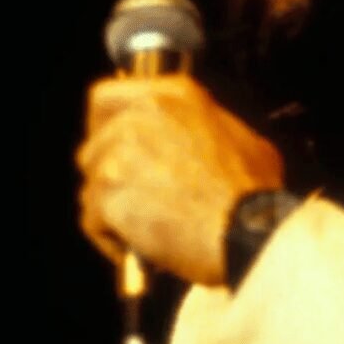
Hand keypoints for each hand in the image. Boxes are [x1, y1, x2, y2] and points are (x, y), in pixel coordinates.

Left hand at [75, 74, 283, 285]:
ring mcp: (118, 155)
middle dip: (108, 173)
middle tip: (134, 197)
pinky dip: (110, 237)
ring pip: (91, 185)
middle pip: (94, 145)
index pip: (106, 97)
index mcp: (173, 96)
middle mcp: (140, 116)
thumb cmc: (252, 192)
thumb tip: (199, 140)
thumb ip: (207, 129)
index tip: (114, 146)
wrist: (246, 231)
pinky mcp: (107, 194)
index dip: (105, 125)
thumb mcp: (243, 139)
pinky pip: (92, 220)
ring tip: (141, 229)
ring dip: (110, 207)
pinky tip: (137, 247)